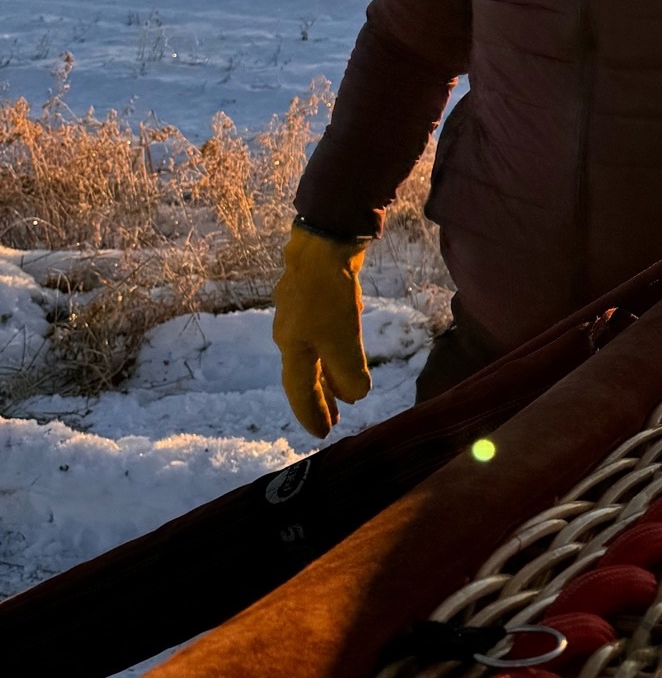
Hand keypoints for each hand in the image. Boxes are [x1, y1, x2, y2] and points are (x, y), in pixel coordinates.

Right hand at [272, 224, 372, 437]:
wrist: (323, 243)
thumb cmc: (328, 295)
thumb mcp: (342, 339)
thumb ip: (348, 372)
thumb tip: (355, 397)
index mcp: (292, 347)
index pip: (299, 390)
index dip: (311, 413)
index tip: (321, 434)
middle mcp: (290, 333)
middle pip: (304, 375)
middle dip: (318, 400)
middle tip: (331, 423)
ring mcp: (299, 315)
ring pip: (313, 356)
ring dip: (326, 378)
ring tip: (340, 396)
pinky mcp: (314, 298)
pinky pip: (321, 337)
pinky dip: (331, 354)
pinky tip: (341, 352)